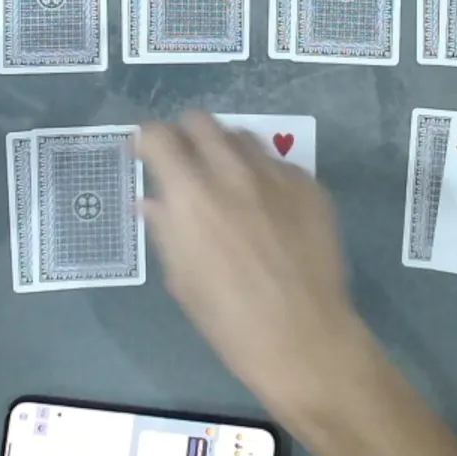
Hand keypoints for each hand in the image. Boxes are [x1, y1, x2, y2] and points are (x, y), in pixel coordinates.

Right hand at [137, 112, 361, 405]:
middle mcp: (232, 171)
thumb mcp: (181, 277)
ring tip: (227, 181)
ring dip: (226, 150)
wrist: (302, 335)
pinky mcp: (310, 185)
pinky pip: (278, 164)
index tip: (146, 154)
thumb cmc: (228, 318)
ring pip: (242, 137)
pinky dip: (263, 176)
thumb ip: (165, 228)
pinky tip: (267, 208)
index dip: (147, 140)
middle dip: (186, 135)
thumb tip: (152, 201)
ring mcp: (276, 175)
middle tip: (186, 162)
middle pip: (201, 121)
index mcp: (191, 193)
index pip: (159, 135)